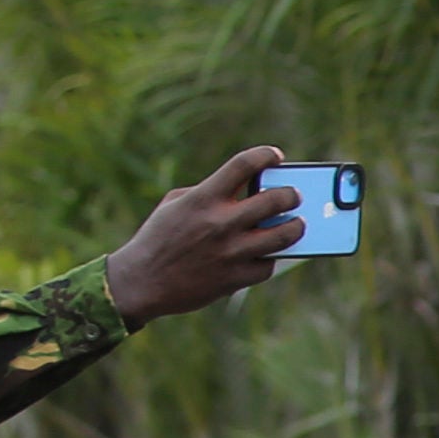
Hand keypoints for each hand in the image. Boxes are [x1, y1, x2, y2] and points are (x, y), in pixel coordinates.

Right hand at [107, 148, 307, 322]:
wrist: (141, 282)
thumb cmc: (159, 238)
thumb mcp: (175, 204)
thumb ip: (209, 192)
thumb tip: (247, 190)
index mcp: (202, 198)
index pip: (243, 165)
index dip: (265, 155)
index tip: (276, 155)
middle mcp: (220, 223)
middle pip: (275, 200)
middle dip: (291, 194)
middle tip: (294, 195)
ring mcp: (230, 252)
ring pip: (283, 235)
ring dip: (296, 227)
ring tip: (297, 223)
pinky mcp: (235, 278)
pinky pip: (268, 265)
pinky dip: (269, 258)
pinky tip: (267, 253)